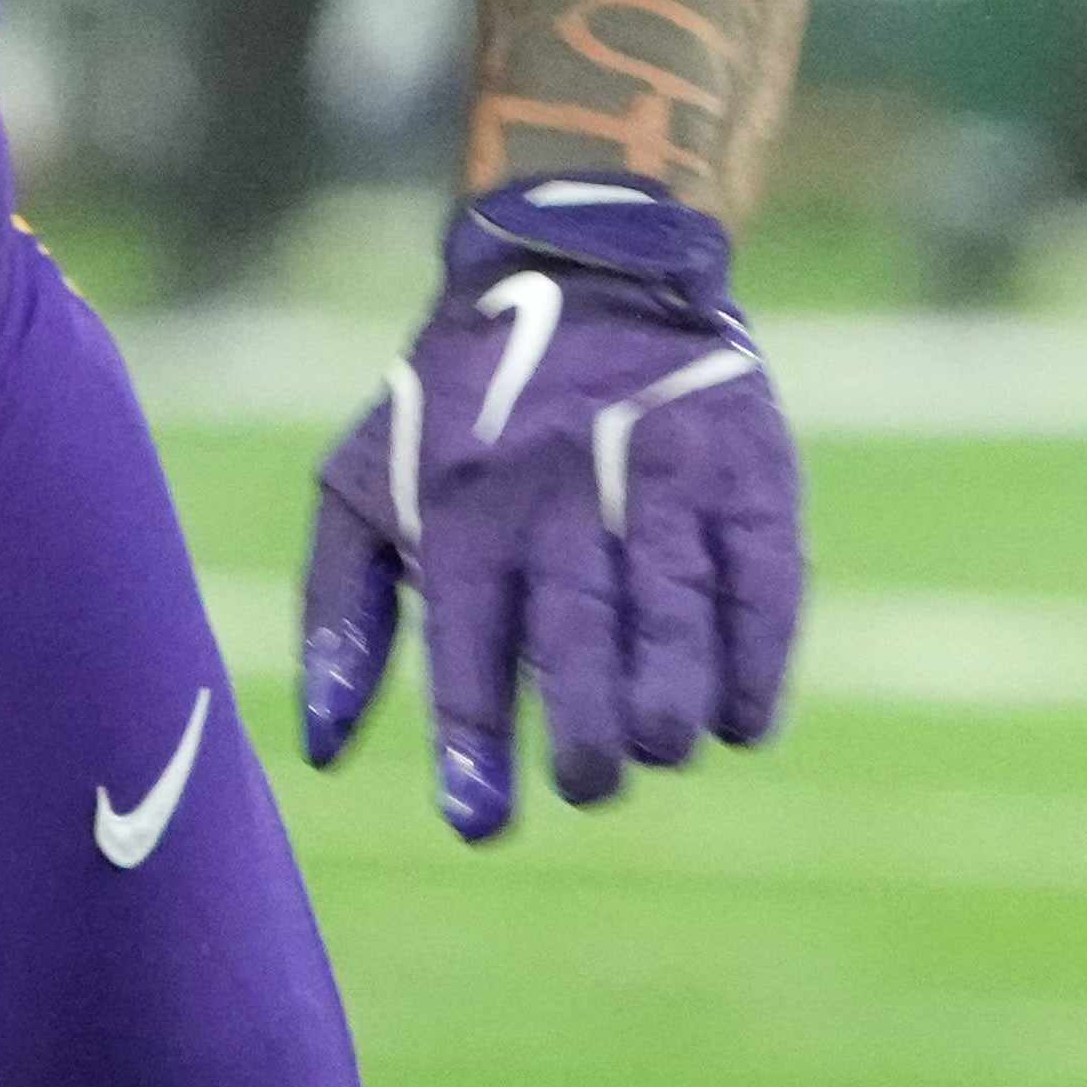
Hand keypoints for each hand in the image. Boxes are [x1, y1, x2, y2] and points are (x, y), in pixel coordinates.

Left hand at [303, 182, 801, 837]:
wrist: (585, 265)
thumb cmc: (459, 411)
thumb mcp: (362, 485)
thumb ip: (338, 613)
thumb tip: (321, 750)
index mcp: (465, 504)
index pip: (468, 641)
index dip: (475, 740)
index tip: (478, 821)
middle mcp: (563, 490)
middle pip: (580, 633)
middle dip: (585, 732)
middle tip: (588, 784)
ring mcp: (664, 476)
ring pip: (674, 610)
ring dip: (671, 703)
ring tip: (659, 752)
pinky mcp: (748, 468)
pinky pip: (765, 578)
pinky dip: (759, 659)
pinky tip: (742, 723)